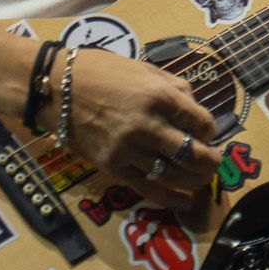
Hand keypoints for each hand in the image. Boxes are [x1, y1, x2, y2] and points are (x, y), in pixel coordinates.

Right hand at [54, 48, 223, 204]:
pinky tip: (184, 201)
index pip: (202, 123)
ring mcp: (129, 149)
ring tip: (202, 180)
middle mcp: (148, 125)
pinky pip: (149, 189)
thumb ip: (174, 87)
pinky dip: (171, 198)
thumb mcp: (143, 68)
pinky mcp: (113, 167)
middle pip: (195, 155)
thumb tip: (195, 108)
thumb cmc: (100, 71)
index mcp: (159, 96)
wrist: (55, 88)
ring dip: (195, 181)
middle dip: (211, 162)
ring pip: (175, 175)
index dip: (210, 131)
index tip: (205, 133)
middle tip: (214, 162)